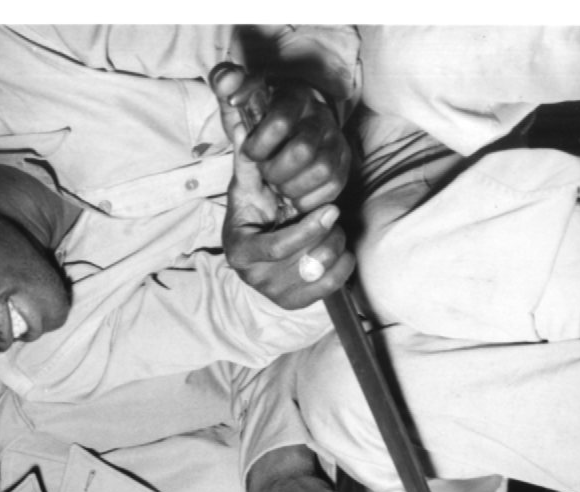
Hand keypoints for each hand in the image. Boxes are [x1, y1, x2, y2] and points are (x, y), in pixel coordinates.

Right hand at [211, 63, 352, 309]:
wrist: (252, 254)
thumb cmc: (252, 210)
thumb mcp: (246, 183)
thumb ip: (246, 151)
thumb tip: (237, 100)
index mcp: (239, 249)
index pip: (276, 248)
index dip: (307, 231)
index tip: (332, 209)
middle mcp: (254, 276)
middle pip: (304, 263)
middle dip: (326, 237)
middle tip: (334, 216)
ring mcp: (274, 292)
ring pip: (319, 274)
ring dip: (334, 248)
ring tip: (331, 231)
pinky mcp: (294, 302)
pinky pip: (330, 287)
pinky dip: (342, 267)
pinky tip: (338, 250)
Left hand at [212, 64, 350, 212]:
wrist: (279, 145)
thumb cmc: (256, 126)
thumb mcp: (236, 107)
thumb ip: (226, 87)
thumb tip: (228, 78)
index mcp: (294, 95)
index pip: (280, 121)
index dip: (259, 145)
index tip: (250, 153)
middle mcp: (320, 114)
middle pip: (302, 150)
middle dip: (276, 171)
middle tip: (265, 172)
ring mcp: (336, 139)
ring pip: (322, 170)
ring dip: (293, 186)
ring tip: (280, 184)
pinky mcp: (344, 164)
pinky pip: (333, 187)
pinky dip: (308, 199)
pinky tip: (294, 193)